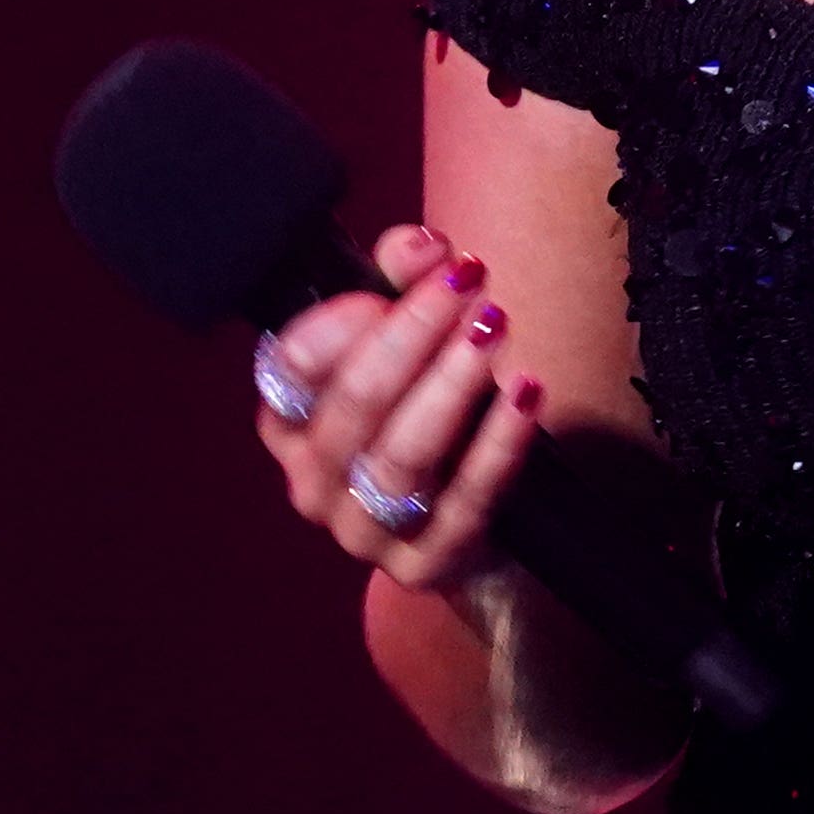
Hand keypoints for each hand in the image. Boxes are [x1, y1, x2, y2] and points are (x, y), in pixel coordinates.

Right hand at [253, 225, 547, 592]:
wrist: (470, 524)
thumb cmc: (428, 412)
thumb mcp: (409, 338)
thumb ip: (402, 278)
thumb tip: (422, 248)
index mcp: (291, 422)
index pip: (288, 369)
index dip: (341, 320)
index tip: (399, 278)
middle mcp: (313, 480)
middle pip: (354, 404)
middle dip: (413, 335)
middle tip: (468, 284)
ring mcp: (364, 531)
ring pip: (401, 456)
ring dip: (453, 385)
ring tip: (495, 328)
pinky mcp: (424, 565)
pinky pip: (463, 504)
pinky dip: (498, 445)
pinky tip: (525, 392)